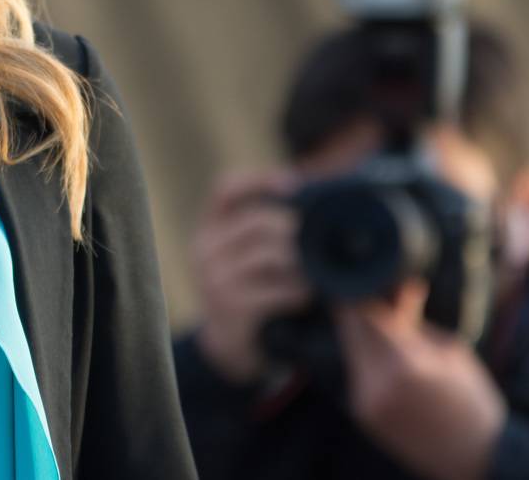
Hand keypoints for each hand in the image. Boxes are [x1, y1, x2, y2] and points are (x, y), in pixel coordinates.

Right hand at [190, 167, 310, 383]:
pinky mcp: (231, 308)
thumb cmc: (250, 293)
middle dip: (296, 230)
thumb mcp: (246, 257)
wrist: (228, 347)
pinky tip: (308, 297)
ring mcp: (214, 280)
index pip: (225, 190)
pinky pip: (277, 291)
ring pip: (271, 256)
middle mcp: (205, 250)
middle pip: (258, 222)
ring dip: (303, 264)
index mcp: (209, 230)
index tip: (294, 184)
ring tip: (319, 272)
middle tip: (323, 241)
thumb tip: (312, 198)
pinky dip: (299, 292)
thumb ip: (267, 232)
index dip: (259, 181)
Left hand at [334, 279, 506, 479]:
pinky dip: (368, 357)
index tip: (370, 274)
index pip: (361, 312)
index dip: (362, 289)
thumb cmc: (472, 399)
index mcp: (402, 364)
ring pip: (351, 349)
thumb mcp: (449, 349)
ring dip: (363, 332)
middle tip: (376, 292)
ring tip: (388, 322)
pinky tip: (388, 353)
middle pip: (349, 328)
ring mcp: (365, 402)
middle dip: (360, 308)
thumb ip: (413, 318)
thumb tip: (395, 283)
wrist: (478, 458)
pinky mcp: (363, 414)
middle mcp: (375, 384)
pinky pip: (357, 372)